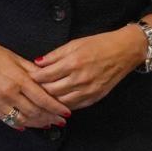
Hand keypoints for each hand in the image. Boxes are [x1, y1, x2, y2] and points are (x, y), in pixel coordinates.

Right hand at [0, 35, 69, 129]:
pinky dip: (20, 124)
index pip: (42, 99)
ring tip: (47, 124)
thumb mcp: (16, 58)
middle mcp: (9, 93)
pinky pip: (8, 120)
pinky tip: (27, 125)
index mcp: (18, 79)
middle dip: (50, 118)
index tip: (66, 113)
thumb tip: (50, 82)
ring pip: (23, 120)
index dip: (56, 108)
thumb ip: (34, 72)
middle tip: (60, 121)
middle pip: (35, 112)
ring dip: (37, 124)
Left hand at [29, 26, 144, 110]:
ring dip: (51, 100)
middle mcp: (80, 79)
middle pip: (51, 91)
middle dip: (39, 91)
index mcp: (73, 63)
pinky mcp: (95, 98)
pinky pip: (75, 106)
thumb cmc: (99, 44)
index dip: (34, 78)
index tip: (27, 78)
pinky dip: (64, 105)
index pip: (46, 76)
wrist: (124, 52)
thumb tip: (38, 63)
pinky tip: (57, 102)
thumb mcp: (74, 44)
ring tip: (42, 97)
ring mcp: (88, 90)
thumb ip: (55, 55)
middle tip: (31, 89)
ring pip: (62, 102)